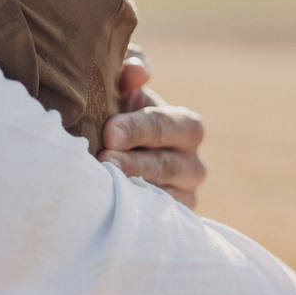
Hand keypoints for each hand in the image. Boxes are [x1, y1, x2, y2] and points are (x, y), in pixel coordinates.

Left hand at [100, 48, 207, 208]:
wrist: (110, 159)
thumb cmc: (118, 114)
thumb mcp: (124, 88)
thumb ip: (130, 69)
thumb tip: (136, 71)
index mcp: (185, 126)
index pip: (169, 126)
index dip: (140, 128)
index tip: (110, 132)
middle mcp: (192, 164)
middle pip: (166, 164)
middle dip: (133, 161)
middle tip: (103, 158)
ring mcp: (183, 197)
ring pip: (162, 197)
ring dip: (131, 189)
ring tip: (104, 183)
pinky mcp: (171, 225)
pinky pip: (158, 223)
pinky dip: (135, 215)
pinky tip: (111, 208)